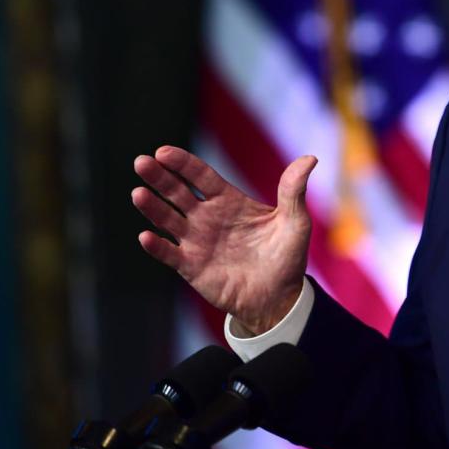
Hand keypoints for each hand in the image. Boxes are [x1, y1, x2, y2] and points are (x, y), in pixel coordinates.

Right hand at [131, 145, 315, 334]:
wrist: (279, 297)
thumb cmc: (286, 256)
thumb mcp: (294, 221)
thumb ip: (294, 190)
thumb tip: (310, 158)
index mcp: (229, 201)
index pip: (200, 176)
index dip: (183, 164)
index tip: (164, 151)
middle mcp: (207, 217)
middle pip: (177, 192)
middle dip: (159, 177)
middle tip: (141, 162)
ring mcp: (197, 241)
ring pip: (168, 219)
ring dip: (152, 207)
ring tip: (138, 193)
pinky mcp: (191, 267)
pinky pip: (170, 254)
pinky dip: (157, 246)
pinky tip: (146, 236)